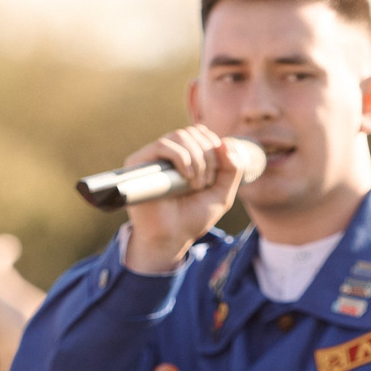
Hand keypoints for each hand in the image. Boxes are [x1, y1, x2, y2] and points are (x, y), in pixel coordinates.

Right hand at [122, 125, 247, 274]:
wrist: (171, 237)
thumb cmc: (192, 217)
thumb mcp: (222, 194)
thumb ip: (232, 169)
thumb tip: (226, 142)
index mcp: (185, 155)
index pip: (202, 133)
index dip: (215, 147)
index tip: (216, 176)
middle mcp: (168, 153)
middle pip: (193, 132)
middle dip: (208, 156)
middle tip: (207, 183)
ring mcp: (153, 157)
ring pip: (180, 136)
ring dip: (197, 159)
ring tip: (197, 185)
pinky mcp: (139, 163)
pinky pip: (163, 146)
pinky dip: (182, 158)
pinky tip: (187, 178)